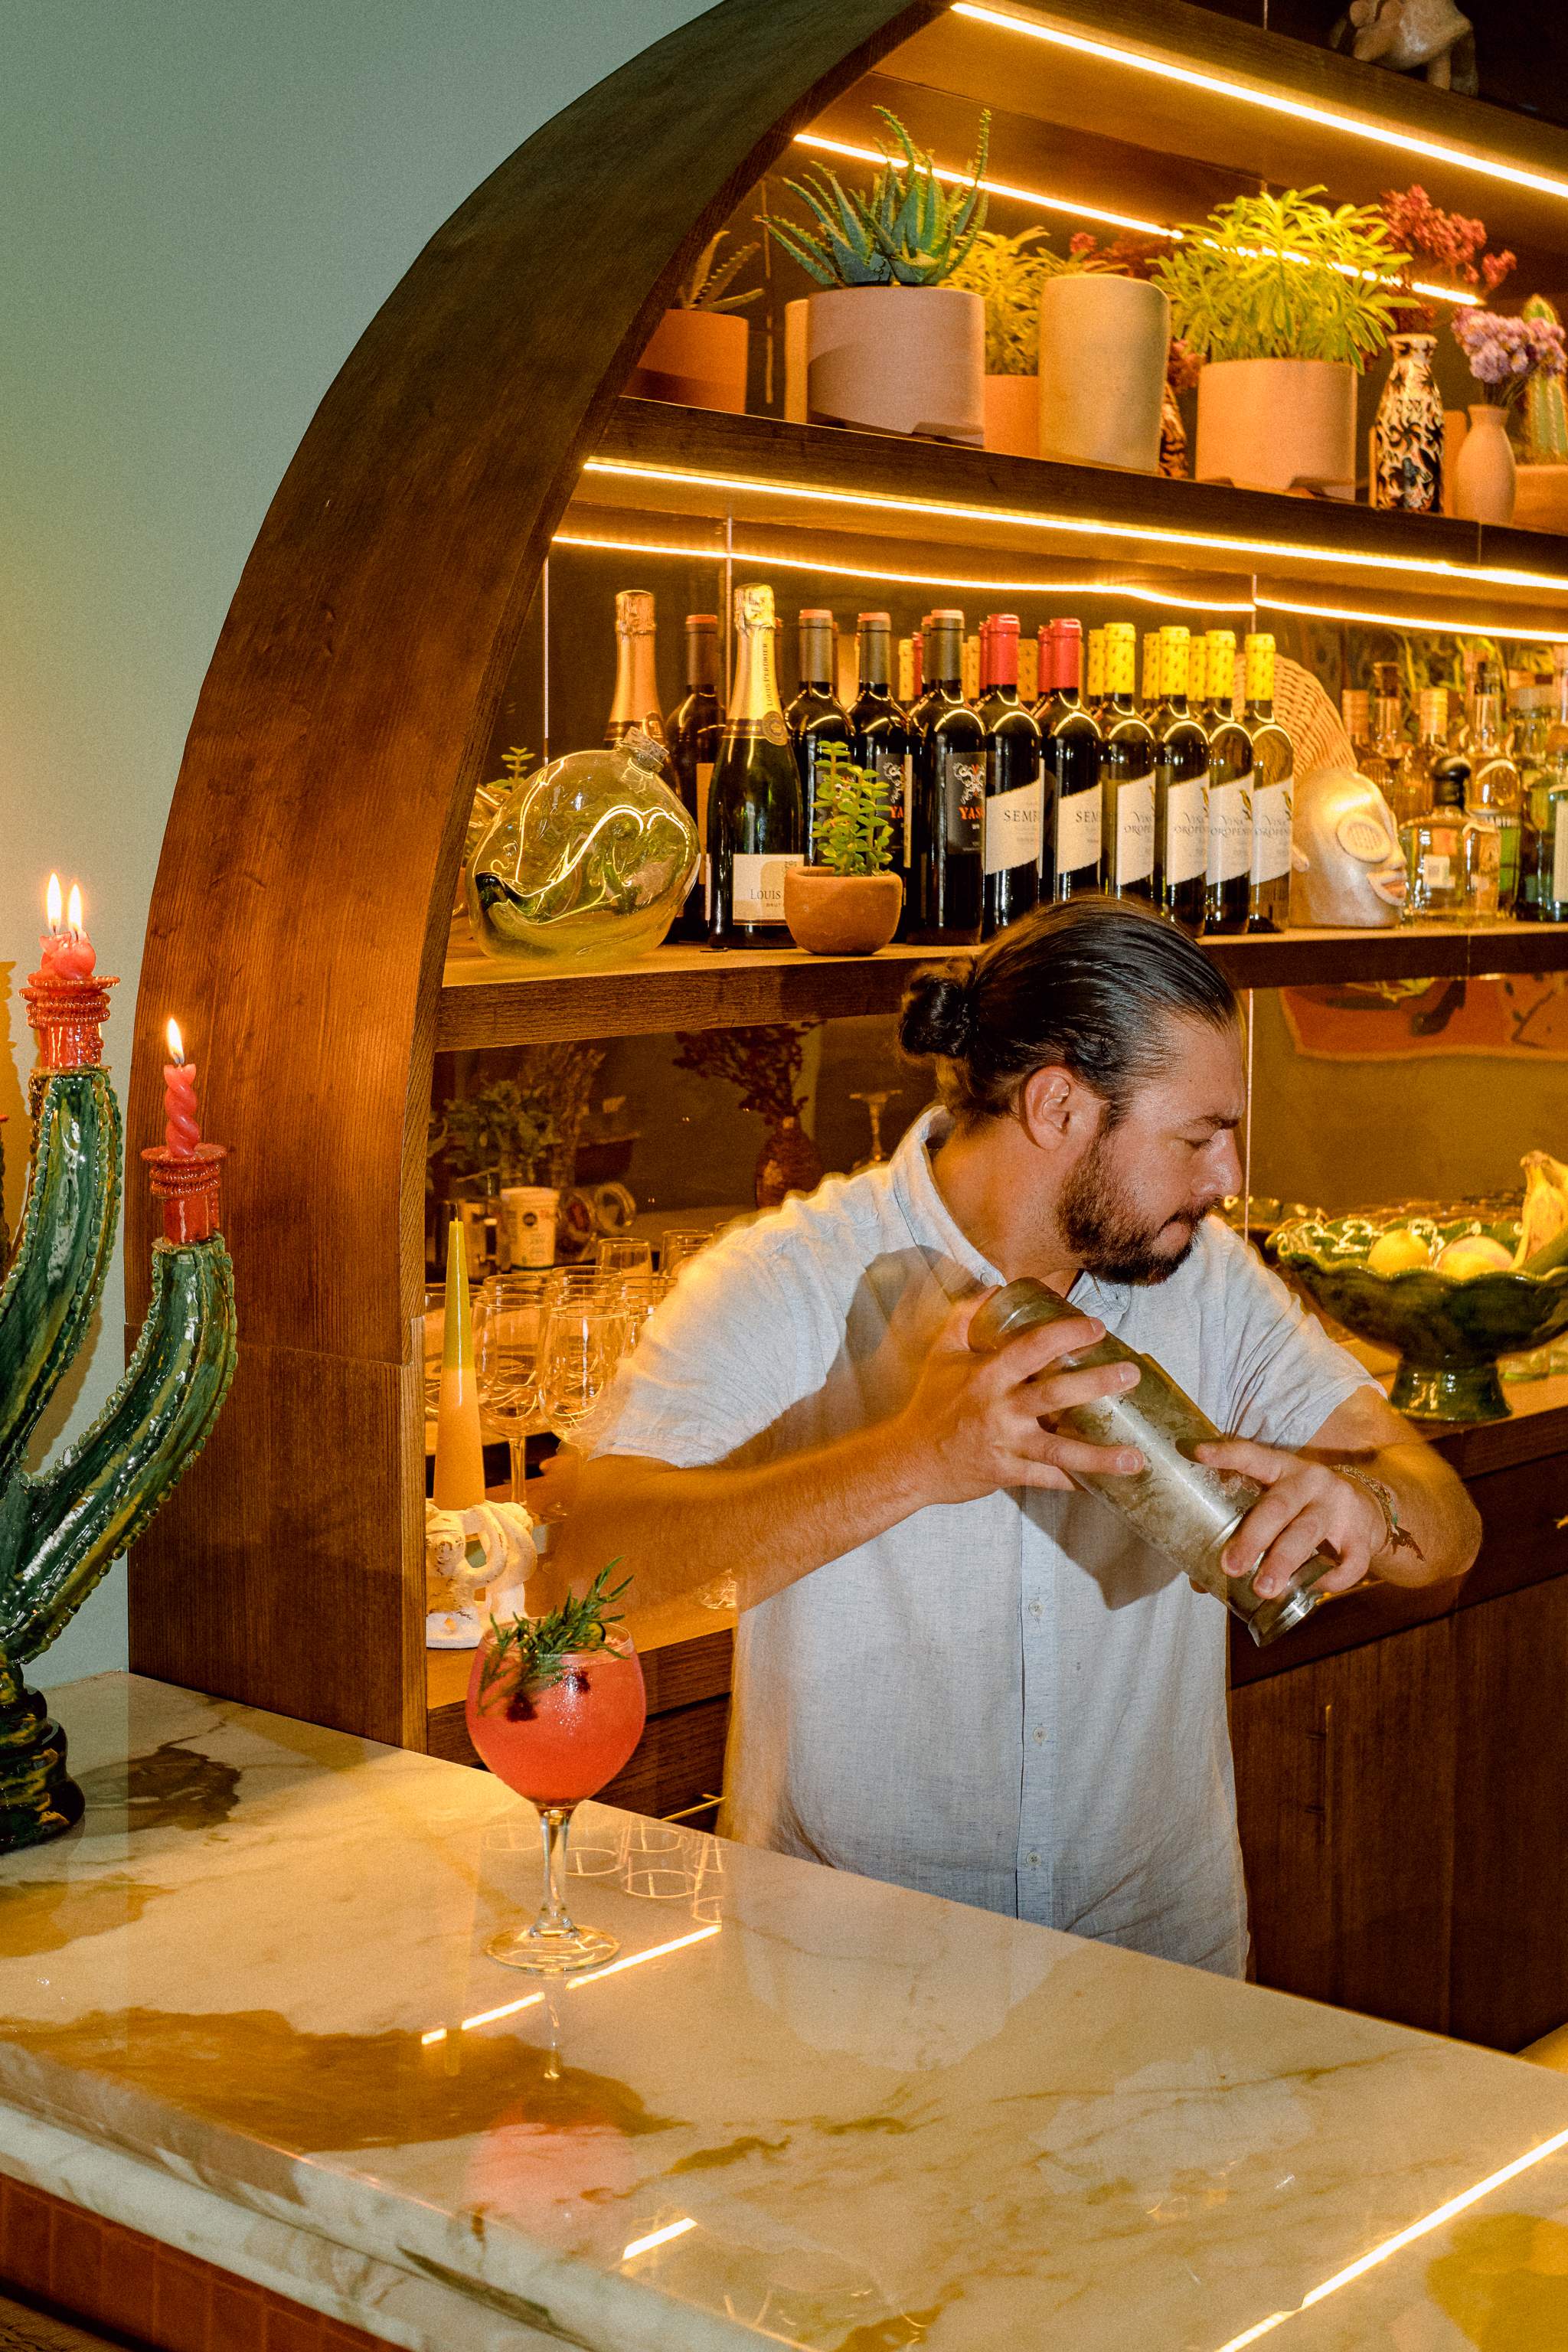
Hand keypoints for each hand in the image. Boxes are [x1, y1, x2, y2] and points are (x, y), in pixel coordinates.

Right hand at [893, 1291, 1145, 1507]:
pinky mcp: (1007, 1473)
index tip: (1097, 1328)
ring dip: (1100, 1455)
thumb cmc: (929, 1403)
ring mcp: (1005, 1445)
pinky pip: (1046, 1480)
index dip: (1066, 1335)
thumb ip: (965, 1317)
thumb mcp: (942, 1353)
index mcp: (987, 1376)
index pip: (1031, 1349)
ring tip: (1136, 1458)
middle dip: (1096, 1384)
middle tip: (1131, 1374)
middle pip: (1055, 1395)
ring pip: (1059, 1450)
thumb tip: (995, 1288)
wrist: (908, 1459)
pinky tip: (1103, 1484)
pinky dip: (1074, 1482)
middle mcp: (999, 1410)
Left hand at [1194, 1439, 1385, 1598]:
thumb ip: (1245, 1529)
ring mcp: (1337, 1506)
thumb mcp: (1279, 1503)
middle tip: (1231, 1566)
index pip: (1253, 1456)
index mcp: (1283, 1468)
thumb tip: (1200, 1581)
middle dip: (1252, 1538)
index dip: (1227, 1454)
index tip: (1198, 1454)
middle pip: (1278, 1506)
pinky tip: (1313, 1587)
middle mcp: (1310, 1481)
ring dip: (1283, 1563)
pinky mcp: (1361, 1533)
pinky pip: (1347, 1560)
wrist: (1367, 1507)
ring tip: (1264, 1590)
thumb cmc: (1304, 1508)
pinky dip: (1330, 1578)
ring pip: (1306, 1533)